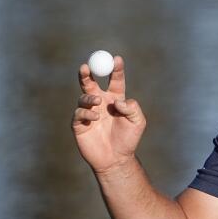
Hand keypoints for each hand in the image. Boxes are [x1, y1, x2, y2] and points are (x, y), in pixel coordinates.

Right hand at [71, 55, 145, 173]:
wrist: (116, 160)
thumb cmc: (129, 140)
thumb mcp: (138, 122)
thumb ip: (132, 108)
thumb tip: (117, 101)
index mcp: (115, 98)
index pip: (114, 79)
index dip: (115, 68)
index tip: (116, 59)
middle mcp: (100, 103)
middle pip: (91, 82)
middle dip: (87, 72)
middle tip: (86, 66)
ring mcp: (89, 112)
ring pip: (84, 96)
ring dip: (90, 96)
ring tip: (97, 102)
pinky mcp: (79, 124)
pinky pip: (79, 113)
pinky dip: (86, 112)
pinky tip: (95, 118)